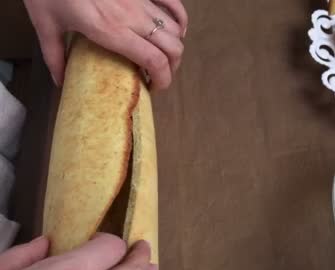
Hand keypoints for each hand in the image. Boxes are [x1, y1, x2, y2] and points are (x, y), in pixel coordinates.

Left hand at [23, 0, 187, 89]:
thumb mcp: (45, 24)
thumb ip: (54, 56)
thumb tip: (62, 82)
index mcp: (111, 30)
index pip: (154, 60)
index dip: (163, 79)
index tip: (155, 88)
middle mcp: (132, 16)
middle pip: (172, 48)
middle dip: (172, 68)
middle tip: (159, 76)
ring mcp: (141, 0)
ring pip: (175, 29)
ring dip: (175, 47)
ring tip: (164, 57)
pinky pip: (174, 4)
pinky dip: (180, 20)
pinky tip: (177, 30)